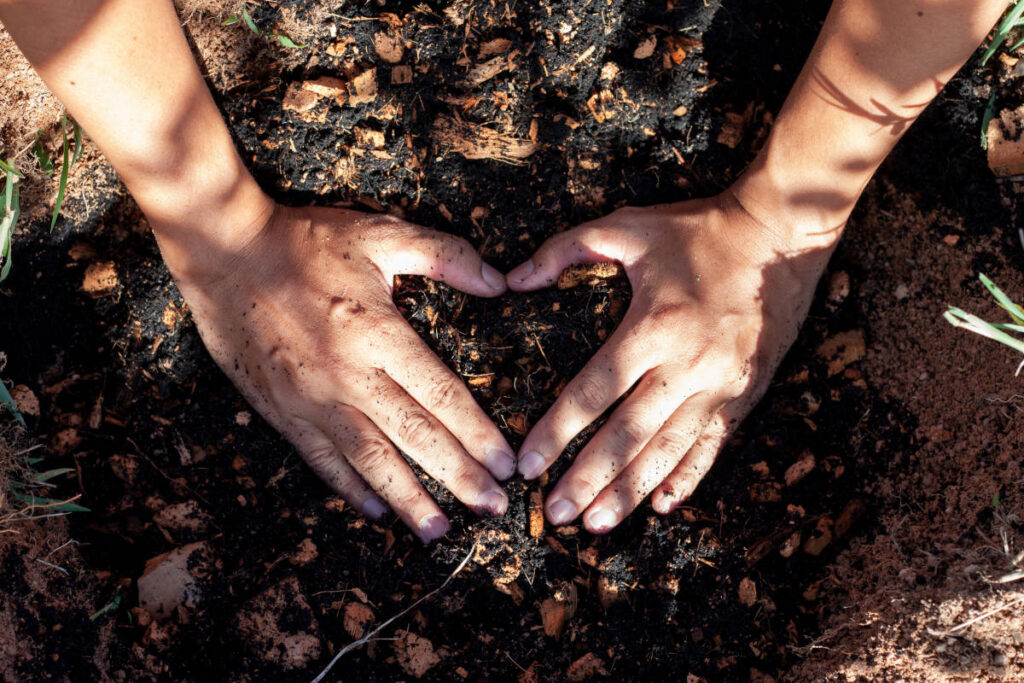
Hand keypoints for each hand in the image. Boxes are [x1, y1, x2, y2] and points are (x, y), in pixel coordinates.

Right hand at [163, 205, 515, 542]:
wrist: (224, 251)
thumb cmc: (305, 240)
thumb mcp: (381, 234)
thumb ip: (444, 256)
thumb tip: (499, 282)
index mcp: (378, 332)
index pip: (441, 396)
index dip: (478, 434)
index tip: (507, 464)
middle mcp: (348, 374)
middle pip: (415, 437)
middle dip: (458, 477)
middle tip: (492, 508)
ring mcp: (311, 398)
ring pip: (370, 460)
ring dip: (408, 499)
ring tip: (440, 532)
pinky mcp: (280, 410)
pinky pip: (321, 459)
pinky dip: (350, 488)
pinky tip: (377, 510)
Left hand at [507, 192, 833, 532]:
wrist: (780, 236)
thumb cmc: (696, 230)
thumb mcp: (627, 226)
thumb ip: (565, 250)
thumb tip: (511, 279)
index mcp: (653, 325)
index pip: (594, 391)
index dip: (558, 431)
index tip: (528, 463)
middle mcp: (687, 364)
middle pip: (629, 435)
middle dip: (588, 478)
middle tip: (554, 513)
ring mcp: (720, 384)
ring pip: (668, 450)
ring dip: (630, 491)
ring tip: (595, 524)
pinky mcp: (743, 393)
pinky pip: (712, 444)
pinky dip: (687, 478)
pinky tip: (661, 505)